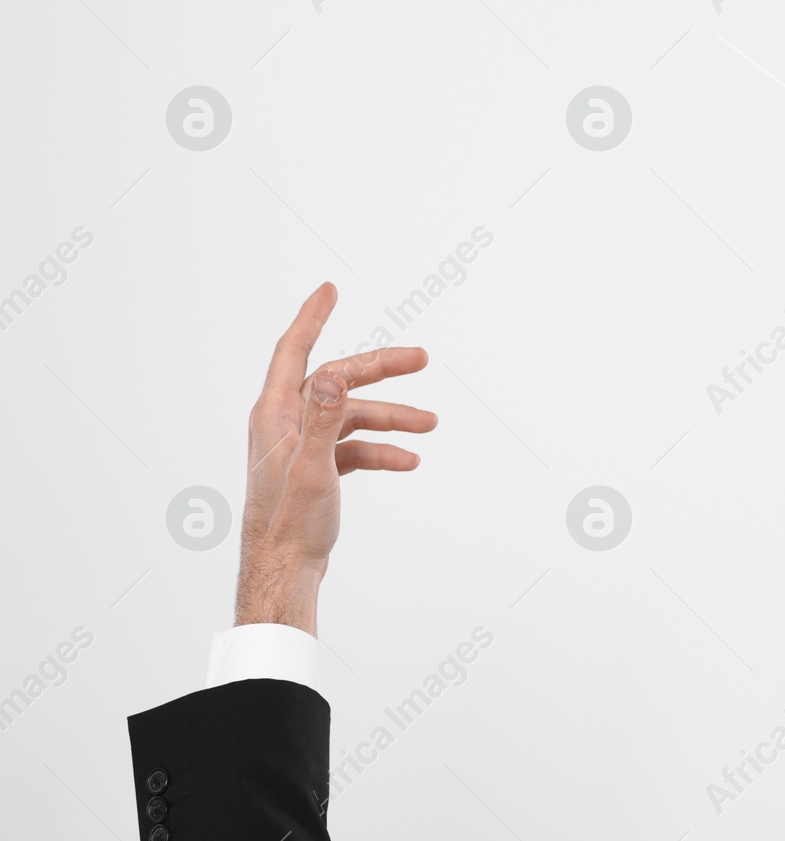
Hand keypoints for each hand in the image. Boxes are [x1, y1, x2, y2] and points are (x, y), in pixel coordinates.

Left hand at [237, 283, 435, 634]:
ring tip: (431, 424)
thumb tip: (334, 373)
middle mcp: (286, 423)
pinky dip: (382, 450)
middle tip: (421, 358)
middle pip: (338, 381)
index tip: (330, 290)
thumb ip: (324, 418)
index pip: (294, 351)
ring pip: (353, 416)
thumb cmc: (288, 524)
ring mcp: (302, 446)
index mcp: (276, 414)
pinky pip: (355, 447)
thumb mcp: (312, 468)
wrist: (285, 571)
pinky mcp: (317, 469)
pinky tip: (408, 460)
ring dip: (392, 417)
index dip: (313, 318)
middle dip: (380, 369)